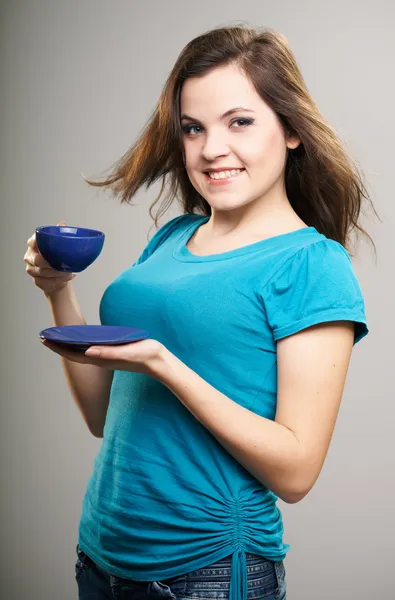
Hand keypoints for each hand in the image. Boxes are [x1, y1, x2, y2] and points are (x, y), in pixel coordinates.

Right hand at [24, 221, 76, 295]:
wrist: (59, 276)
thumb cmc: (57, 257)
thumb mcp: (59, 244)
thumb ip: (59, 234)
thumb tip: (62, 224)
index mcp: (33, 244)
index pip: (33, 242)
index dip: (41, 244)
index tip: (53, 246)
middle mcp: (30, 257)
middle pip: (37, 260)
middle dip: (52, 263)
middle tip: (65, 263)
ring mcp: (31, 270)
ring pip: (43, 272)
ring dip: (58, 272)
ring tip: (70, 270)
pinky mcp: (37, 281)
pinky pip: (47, 282)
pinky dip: (60, 280)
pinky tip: (68, 276)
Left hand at [40, 337, 166, 378]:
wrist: (159, 363)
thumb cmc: (144, 357)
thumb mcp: (127, 353)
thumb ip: (108, 353)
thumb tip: (87, 351)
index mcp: (101, 359)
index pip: (73, 354)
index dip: (58, 348)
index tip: (45, 339)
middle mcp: (101, 359)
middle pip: (74, 353)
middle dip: (59, 345)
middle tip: (45, 336)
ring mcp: (106, 357)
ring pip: (81, 351)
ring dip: (68, 344)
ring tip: (58, 336)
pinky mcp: (113, 353)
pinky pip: (91, 348)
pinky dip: (80, 343)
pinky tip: (80, 338)